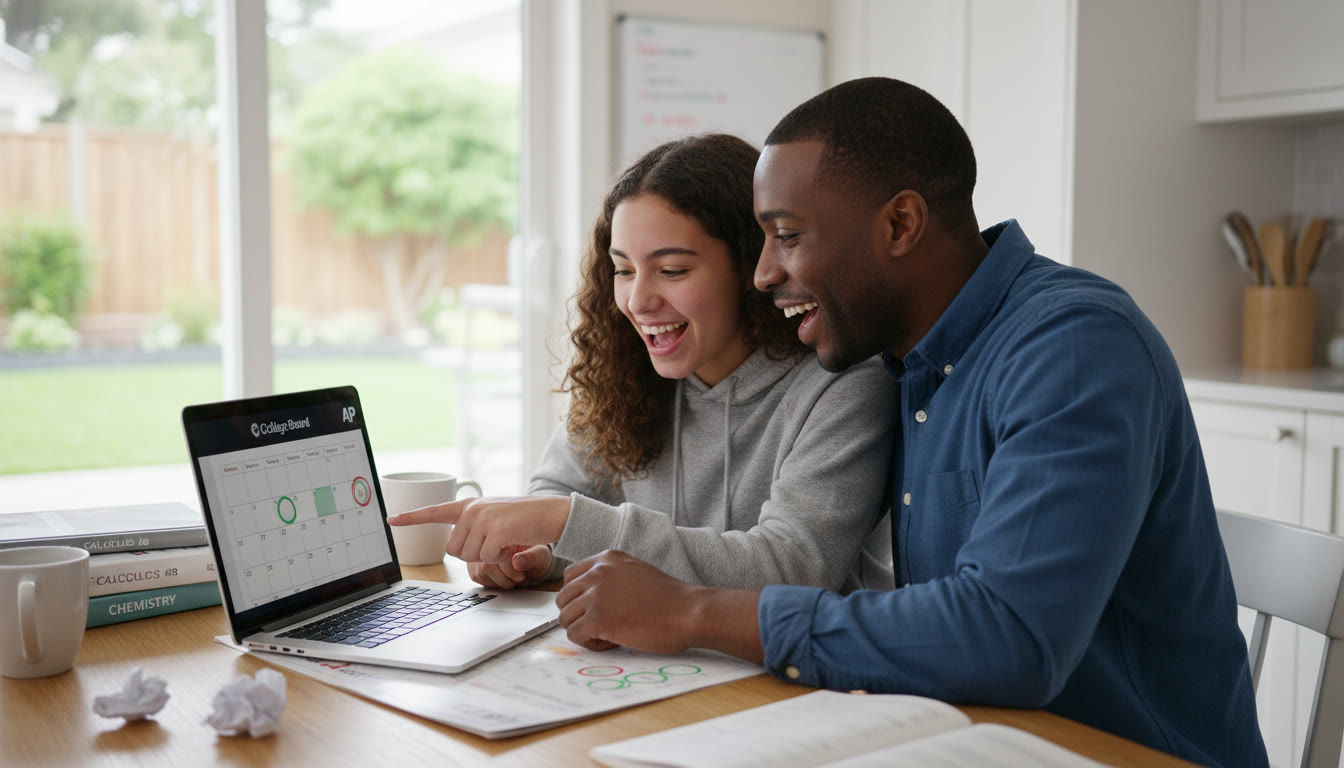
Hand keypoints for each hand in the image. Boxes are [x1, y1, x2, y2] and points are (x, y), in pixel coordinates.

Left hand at [387, 495, 570, 564]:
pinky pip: (487, 557)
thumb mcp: (495, 519)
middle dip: (475, 554)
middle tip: (496, 543)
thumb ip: (474, 528)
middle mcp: (472, 509)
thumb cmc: (525, 520)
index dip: (411, 517)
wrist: (553, 513)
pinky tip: (514, 544)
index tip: (391, 519)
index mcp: (469, 505)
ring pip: (470, 556)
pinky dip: (501, 557)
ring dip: (490, 556)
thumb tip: (458, 547)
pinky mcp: (496, 529)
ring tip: (507, 541)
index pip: (434, 511)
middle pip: (455, 550)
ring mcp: (484, 517)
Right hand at [467, 544, 553, 588]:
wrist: (531, 557)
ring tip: (512, 576)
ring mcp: (477, 547)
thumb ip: (531, 558)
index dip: (509, 570)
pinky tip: (502, 576)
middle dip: (504, 577)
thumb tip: (517, 561)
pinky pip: (476, 576)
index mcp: (503, 529)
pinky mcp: (472, 560)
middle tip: (518, 577)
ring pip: (479, 572)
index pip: (495, 553)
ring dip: (498, 580)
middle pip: (485, 565)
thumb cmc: (535, 554)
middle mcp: (486, 536)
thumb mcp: (540, 555)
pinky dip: (491, 581)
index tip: (521, 574)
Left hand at [556, 550, 703, 652]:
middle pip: (563, 599)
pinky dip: (591, 644)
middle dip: (579, 616)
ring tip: (610, 634)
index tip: (596, 609)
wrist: (688, 612)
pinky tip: (613, 642)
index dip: (579, 598)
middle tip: (604, 625)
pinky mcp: (598, 618)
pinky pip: (575, 635)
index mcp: (607, 559)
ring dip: (584, 631)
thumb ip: (611, 577)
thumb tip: (589, 597)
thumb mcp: (635, 572)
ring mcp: (596, 595)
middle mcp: (597, 572)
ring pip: (565, 619)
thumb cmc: (669, 599)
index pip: (570, 577)